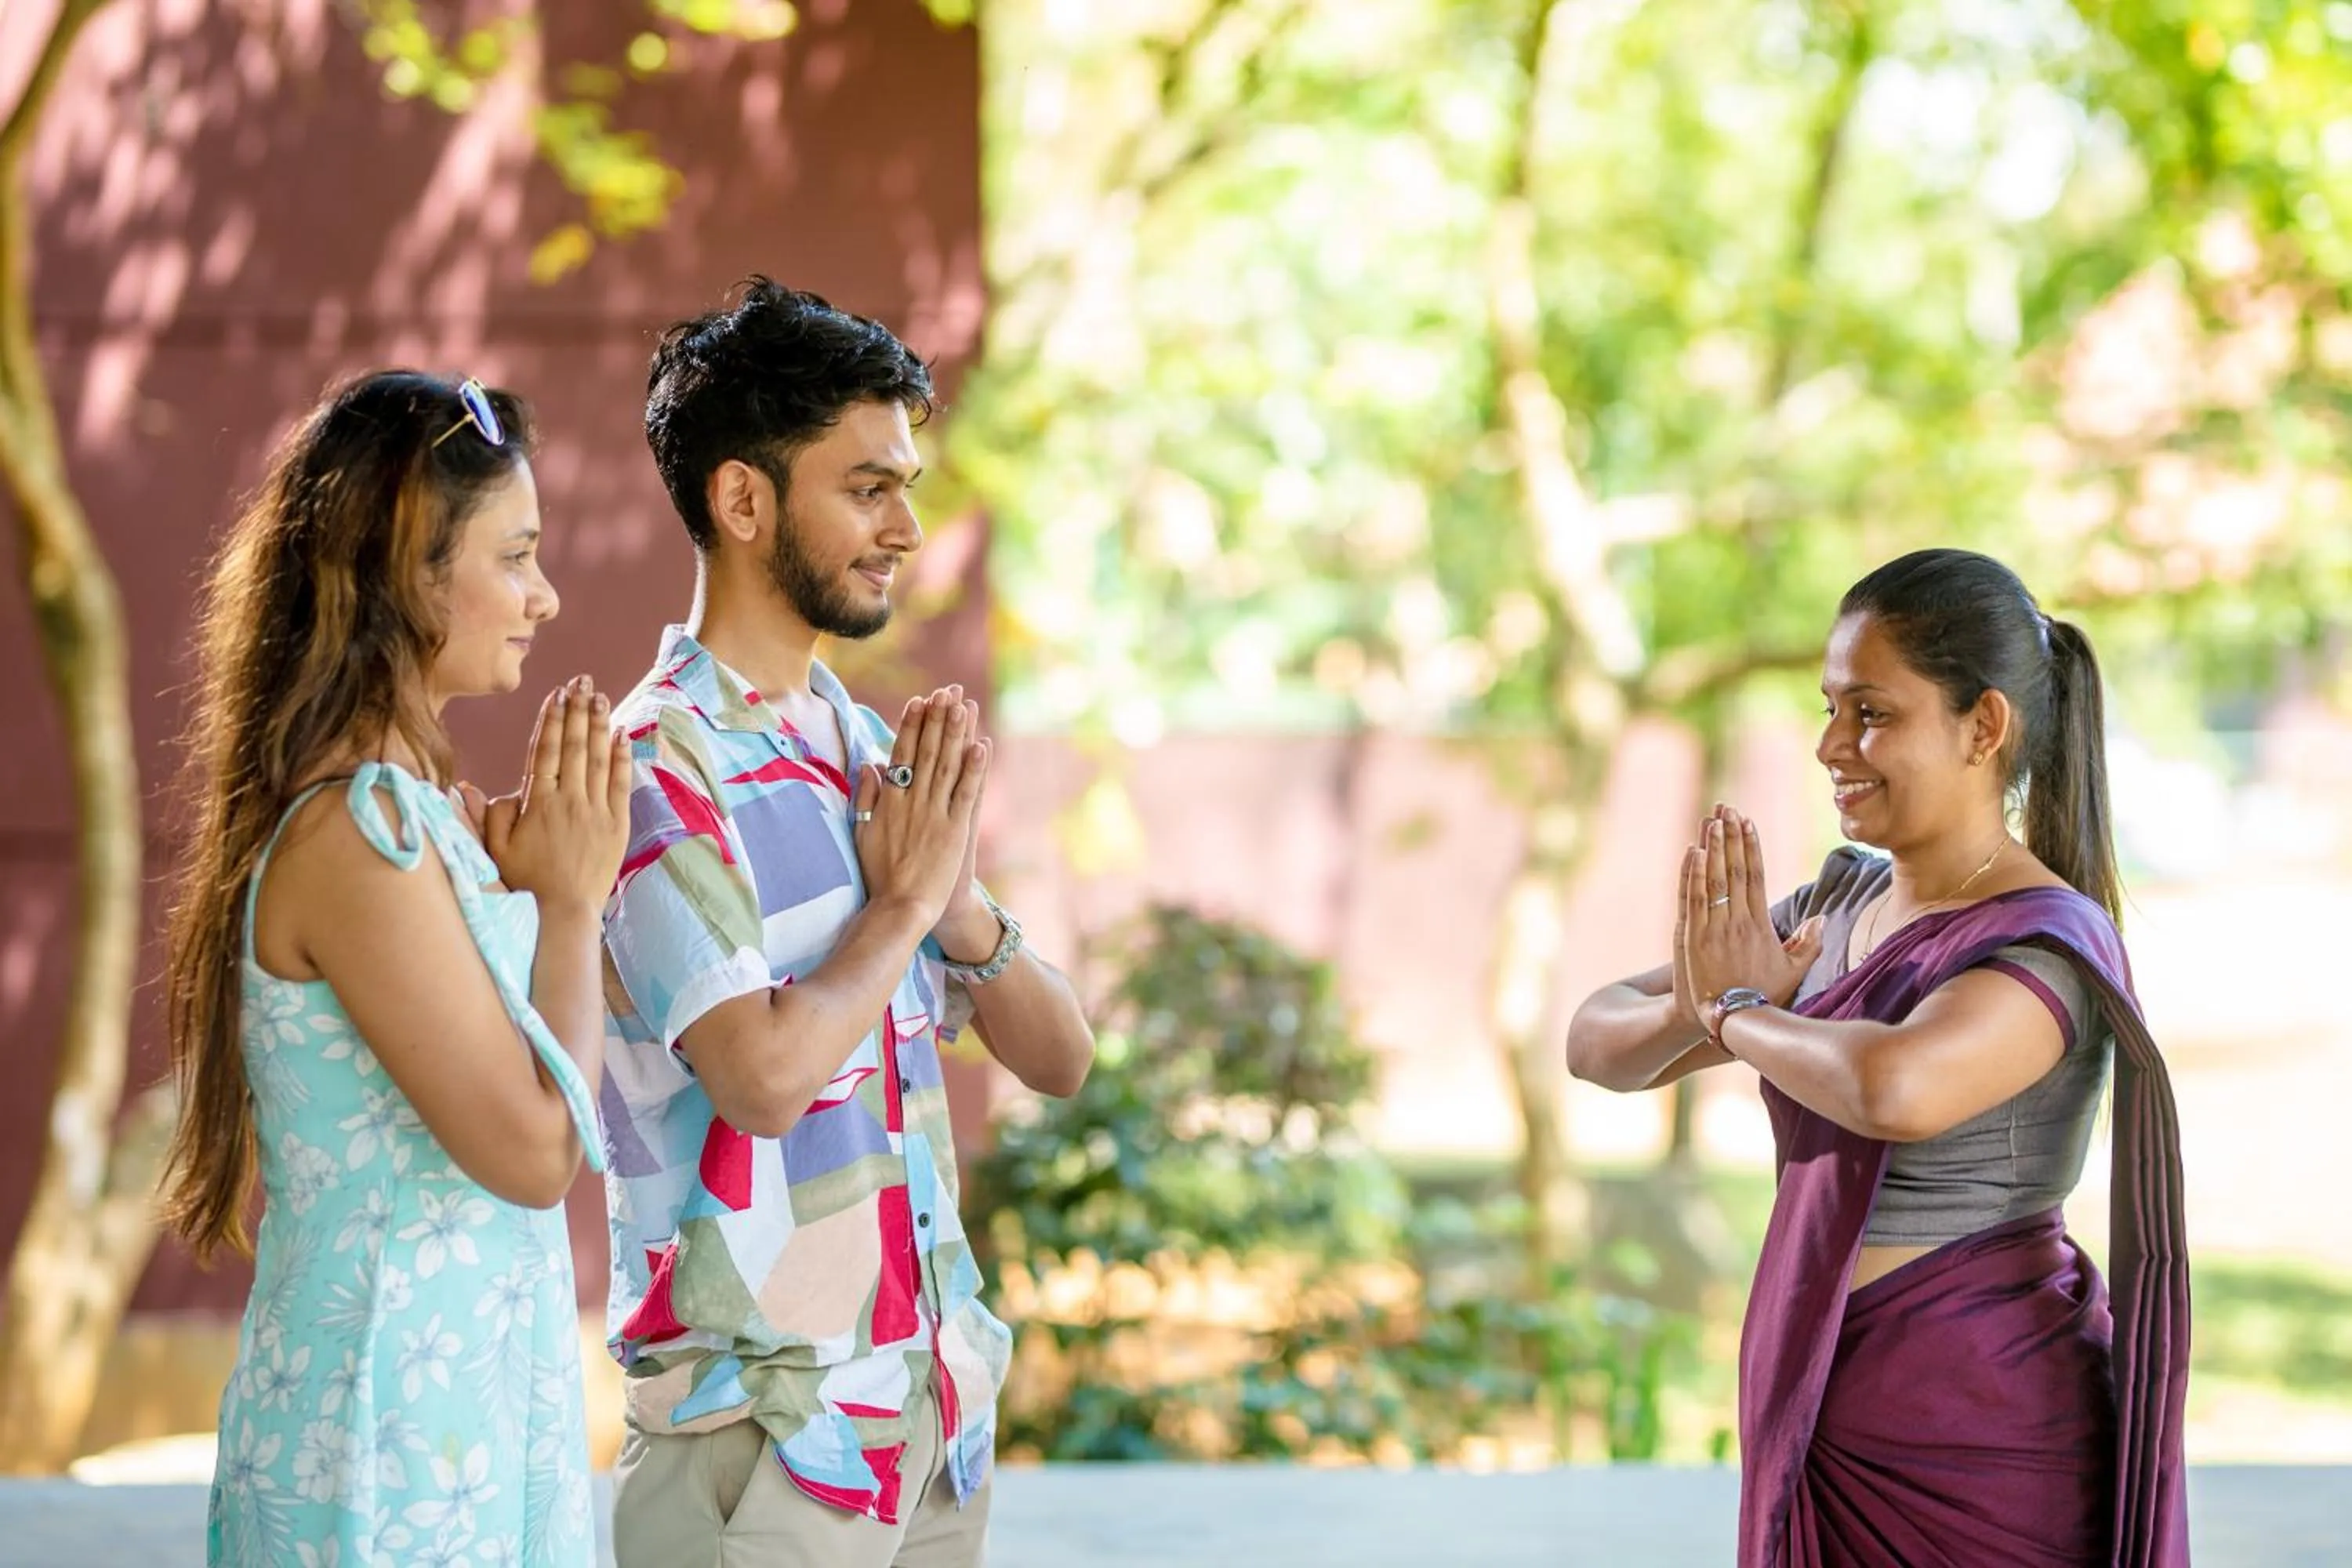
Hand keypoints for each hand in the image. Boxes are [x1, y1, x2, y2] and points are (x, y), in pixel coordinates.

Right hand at [480, 676, 631, 910]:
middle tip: (582, 681)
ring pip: (599, 757)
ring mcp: (596, 811)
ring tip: (600, 696)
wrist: (563, 912)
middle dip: (577, 709)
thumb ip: (483, 815)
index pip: (546, 750)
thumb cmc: (524, 881)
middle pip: (575, 745)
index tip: (556, 694)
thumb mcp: (494, 849)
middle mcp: (569, 800)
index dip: (552, 719)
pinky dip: (622, 756)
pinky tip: (622, 733)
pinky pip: (620, 782)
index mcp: (538, 803)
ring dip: (599, 723)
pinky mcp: (617, 825)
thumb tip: (468, 786)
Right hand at [856, 686, 987, 927]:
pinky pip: (966, 792)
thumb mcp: (863, 831)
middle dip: (937, 718)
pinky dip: (974, 768)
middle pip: (927, 751)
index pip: (902, 753)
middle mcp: (911, 801)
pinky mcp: (955, 829)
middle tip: (946, 691)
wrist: (901, 907)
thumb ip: (867, 796)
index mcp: (889, 800)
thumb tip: (869, 764)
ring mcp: (934, 813)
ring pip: (946, 765)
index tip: (919, 701)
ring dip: (955, 733)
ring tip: (963, 705)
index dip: (912, 725)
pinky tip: (981, 745)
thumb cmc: (880, 873)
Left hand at [1677, 806, 1823, 1031]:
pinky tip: (1693, 851)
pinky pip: (1692, 900)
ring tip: (1711, 819)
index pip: (1756, 876)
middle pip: (1734, 870)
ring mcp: (1713, 929)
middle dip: (1731, 836)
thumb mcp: (1792, 973)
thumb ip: (1808, 945)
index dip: (1752, 847)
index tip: (1748, 822)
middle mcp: (1737, 923)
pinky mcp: (1692, 938)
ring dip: (1713, 847)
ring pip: (1713, 880)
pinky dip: (1692, 875)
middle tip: (1727, 808)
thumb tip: (1822, 917)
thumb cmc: (1763, 997)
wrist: (1730, 1021)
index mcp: (1760, 926)